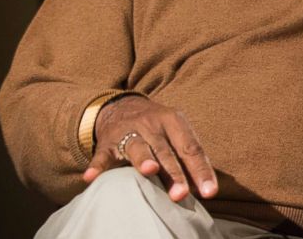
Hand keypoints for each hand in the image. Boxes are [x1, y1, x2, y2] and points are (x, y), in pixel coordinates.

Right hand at [83, 95, 217, 201]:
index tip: (210, 192)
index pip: (191, 148)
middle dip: (175, 173)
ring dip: (144, 159)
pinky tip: (92, 177)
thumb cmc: (159, 130)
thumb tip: (205, 188)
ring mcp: (128, 131)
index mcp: (174, 121)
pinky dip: (97, 166)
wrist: (123, 107)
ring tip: (150, 171)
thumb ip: (188, 157)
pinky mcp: (107, 142)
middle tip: (181, 194)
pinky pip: (102, 155)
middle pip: (166, 151)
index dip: (201, 170)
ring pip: (138, 147)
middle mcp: (152, 124)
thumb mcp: (175, 134)